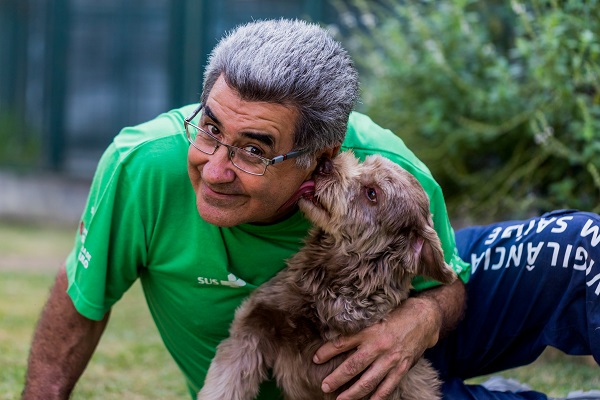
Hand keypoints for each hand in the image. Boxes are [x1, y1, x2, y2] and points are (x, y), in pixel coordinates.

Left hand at [312, 296, 442, 399]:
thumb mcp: (375, 316)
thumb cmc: (396, 315)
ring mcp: (392, 359)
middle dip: (337, 378)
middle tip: (324, 386)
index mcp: (370, 330)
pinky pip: (388, 387)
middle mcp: (379, 346)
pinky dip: (377, 397)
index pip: (343, 342)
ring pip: (369, 381)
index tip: (315, 358)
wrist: (424, 318)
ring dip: (353, 393)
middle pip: (353, 366)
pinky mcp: (402, 368)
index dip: (327, 351)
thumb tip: (337, 337)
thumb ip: (359, 328)